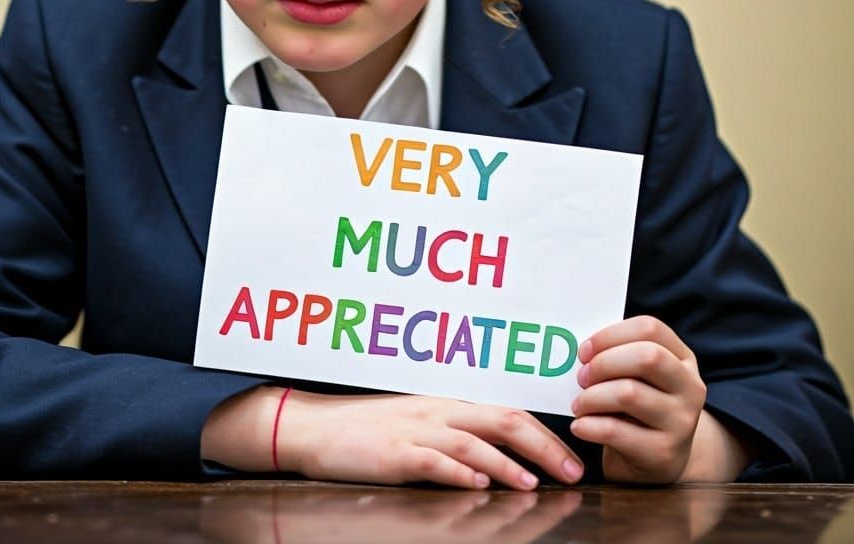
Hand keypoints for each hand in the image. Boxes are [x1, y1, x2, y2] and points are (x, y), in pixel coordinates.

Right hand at [276, 390, 586, 490]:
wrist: (319, 428)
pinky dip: (457, 473)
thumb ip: (456, 432)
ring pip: (472, 442)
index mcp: (447, 404)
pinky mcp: (394, 453)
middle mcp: (438, 412)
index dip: (543, 433)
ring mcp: (416, 431)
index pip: (506, 411)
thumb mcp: (418, 422)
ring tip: (532, 483)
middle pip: (500, 420)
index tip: (571, 458)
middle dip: (543, 446)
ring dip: (506, 464)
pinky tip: (476, 486)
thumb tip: (500, 451)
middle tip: (572, 472)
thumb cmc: (369, 429)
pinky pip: (431, 460)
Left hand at [569, 315, 706, 482]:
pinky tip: (579, 426)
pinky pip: (616, 431)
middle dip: (603, 363)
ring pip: (629, 394)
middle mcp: (690, 388)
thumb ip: (618, 355)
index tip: (584, 350)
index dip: (611, 335)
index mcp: (683, 359)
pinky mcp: (664, 453)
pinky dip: (589, 426)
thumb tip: (578, 346)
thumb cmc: (639, 405)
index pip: (650, 328)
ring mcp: (682, 422)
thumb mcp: (638, 376)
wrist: (659, 460)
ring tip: (578, 404)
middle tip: (581, 377)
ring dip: (592, 397)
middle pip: (647, 357)